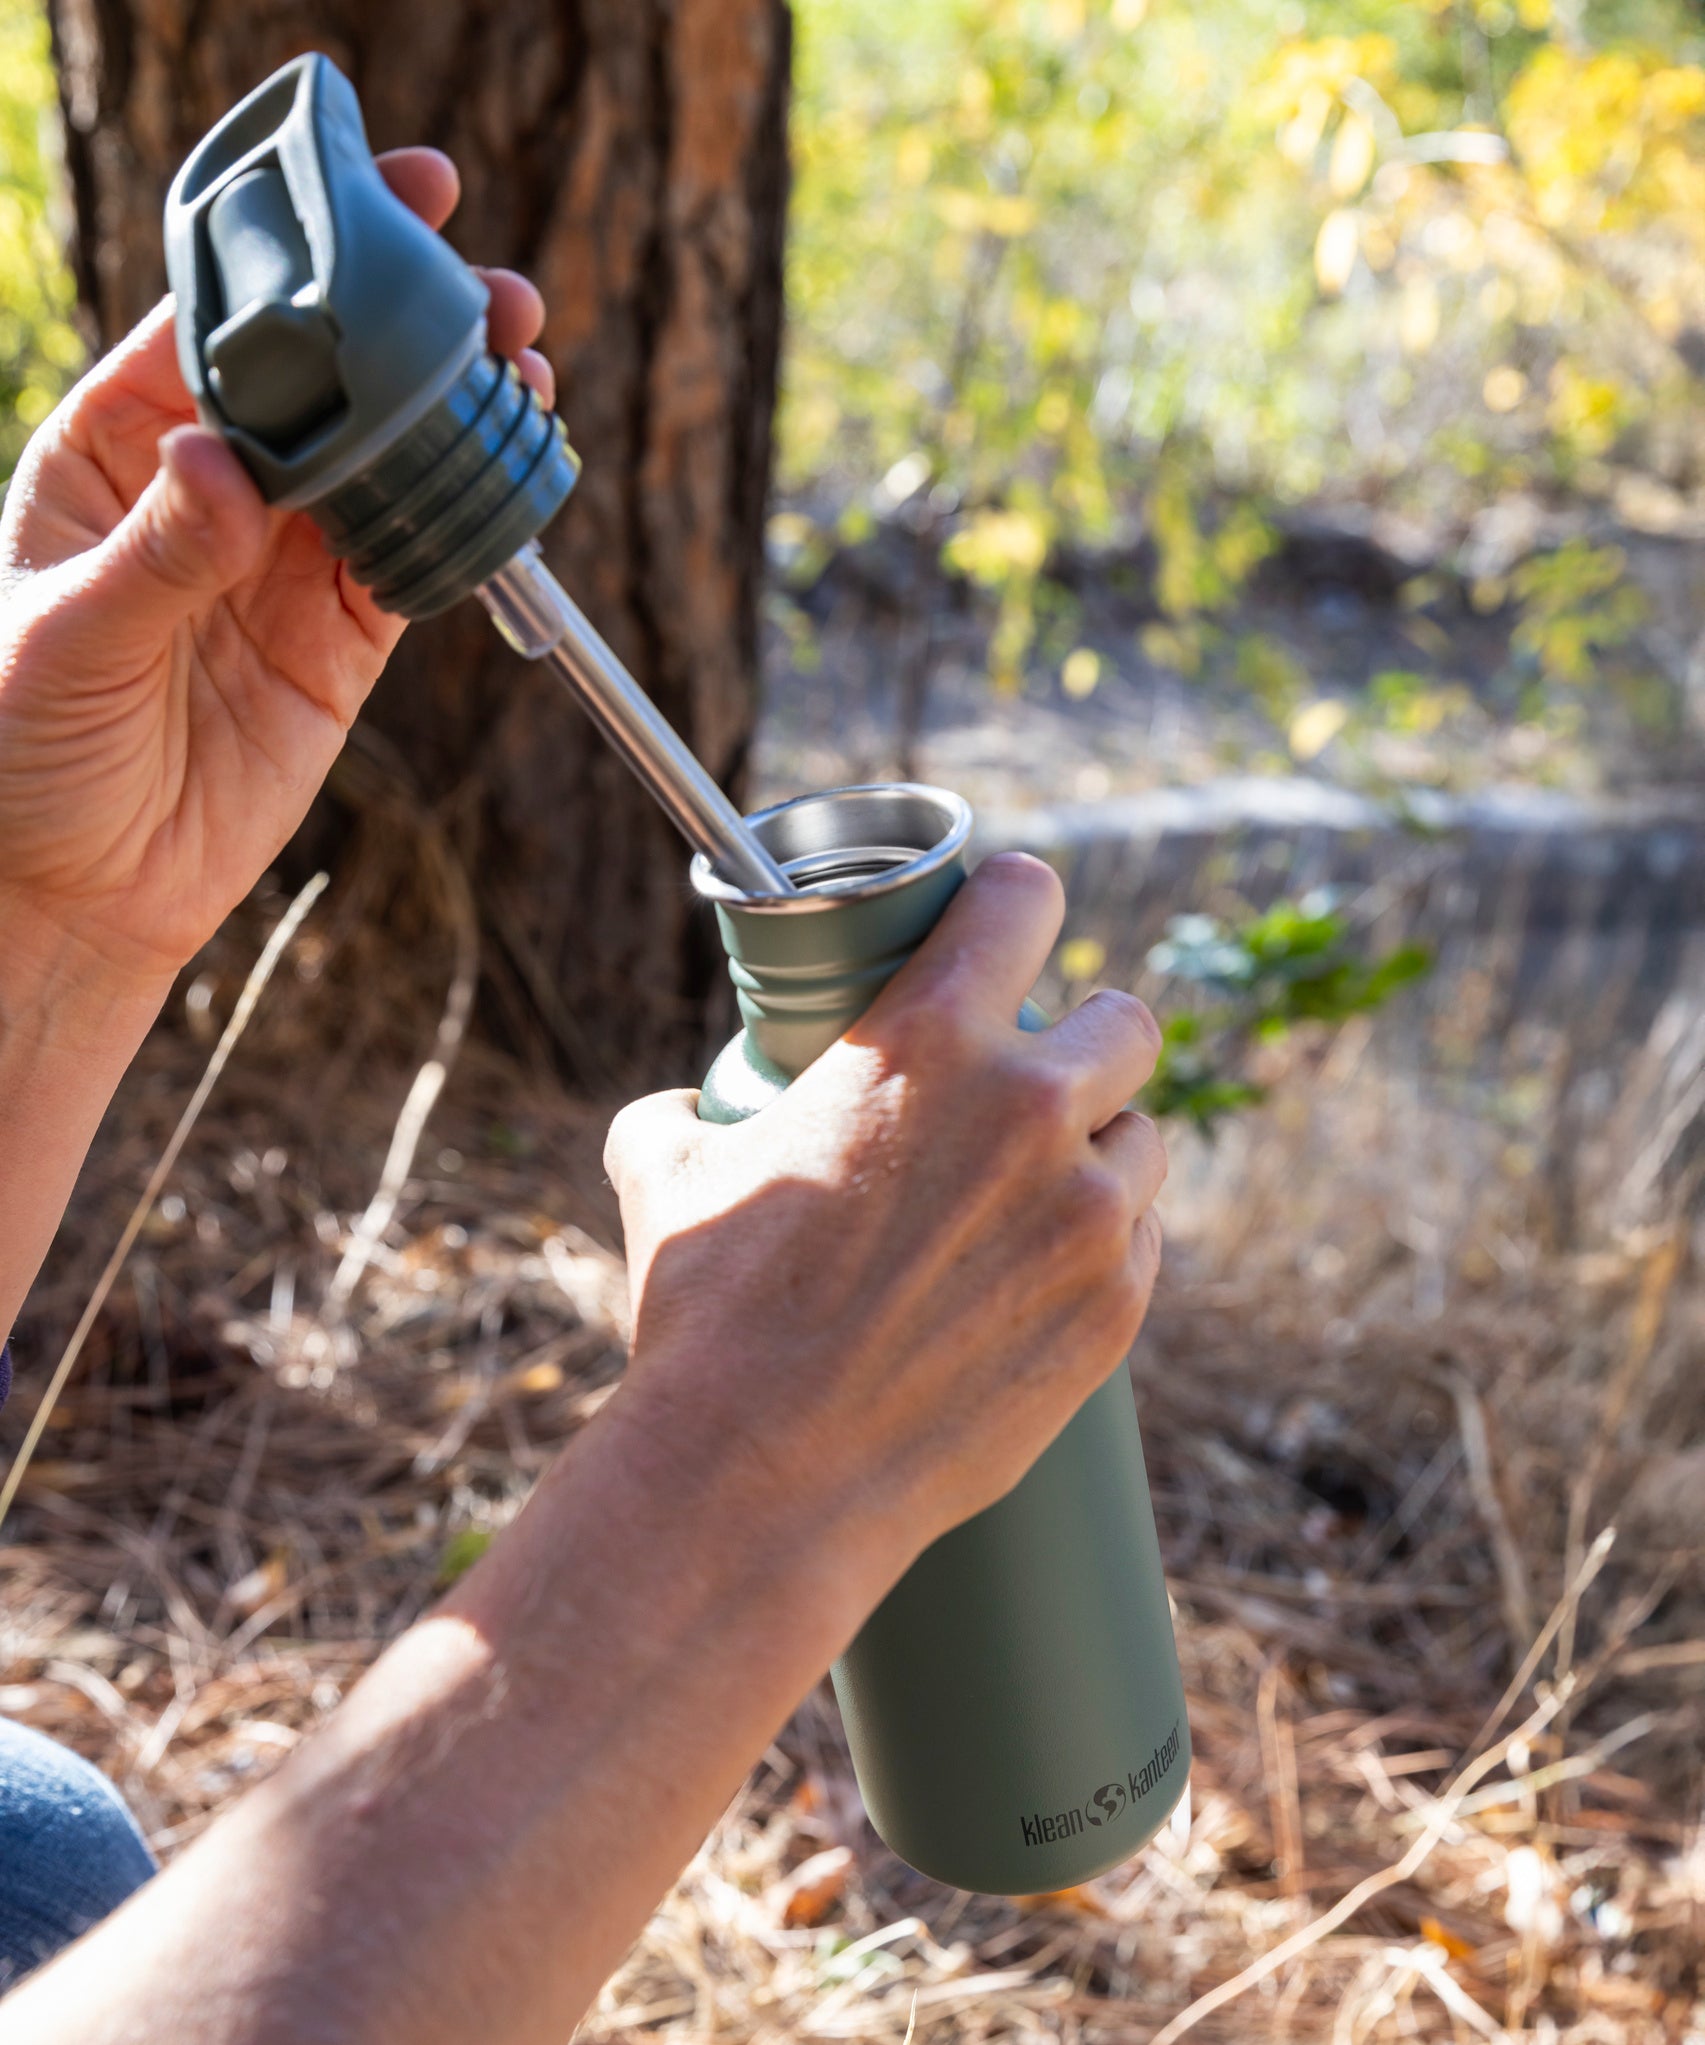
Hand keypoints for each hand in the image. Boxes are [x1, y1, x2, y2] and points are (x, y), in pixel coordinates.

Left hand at [0, 149, 551, 1022]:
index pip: (215, 330)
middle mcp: (212, 494)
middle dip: (407, 325)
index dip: (294, 259)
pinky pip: (415, 564)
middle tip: (484, 284)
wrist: (75, 890)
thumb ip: (153, 554)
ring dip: (455, 413)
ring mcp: (283, 568)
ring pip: (388, 465)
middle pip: (328, 384)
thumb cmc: (20, 751)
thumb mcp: (60, 638)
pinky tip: (510, 470)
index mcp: (119, 452)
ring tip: (523, 366)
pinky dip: (466, 521)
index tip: (368, 200)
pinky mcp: (340, 644)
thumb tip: (228, 465)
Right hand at [604, 853, 1165, 1584]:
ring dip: (1102, 1151)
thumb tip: (681, 1109)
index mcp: (925, 1040)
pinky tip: (1046, 1276)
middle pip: (1122, 1021)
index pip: (1022, 900)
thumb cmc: (708, 1316)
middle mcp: (1028, 1107)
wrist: (764, 1475)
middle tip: (1040, 1083)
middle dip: (1086, 1040)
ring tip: (1042, 1195)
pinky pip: (1144, 1239)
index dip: (1017, 903)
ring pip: (1144, 1136)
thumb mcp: (667, 1172)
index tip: (1012, 922)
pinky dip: (1105, 1247)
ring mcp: (1087, 1211)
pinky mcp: (1117, 1306)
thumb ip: (682, 1111)